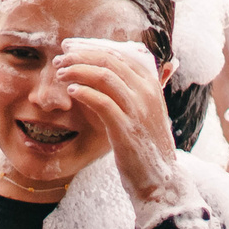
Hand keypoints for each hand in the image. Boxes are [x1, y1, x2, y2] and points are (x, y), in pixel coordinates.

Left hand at [57, 37, 186, 213]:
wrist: (160, 180)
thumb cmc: (150, 147)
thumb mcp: (152, 112)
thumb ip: (151, 89)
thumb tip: (168, 65)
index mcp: (152, 86)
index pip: (121, 54)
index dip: (94, 48)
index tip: (73, 48)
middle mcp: (147, 93)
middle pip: (111, 61)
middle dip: (81, 56)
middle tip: (60, 59)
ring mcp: (138, 110)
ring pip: (105, 77)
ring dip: (79, 71)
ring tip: (60, 73)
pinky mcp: (126, 129)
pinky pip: (103, 103)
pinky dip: (85, 93)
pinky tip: (72, 92)